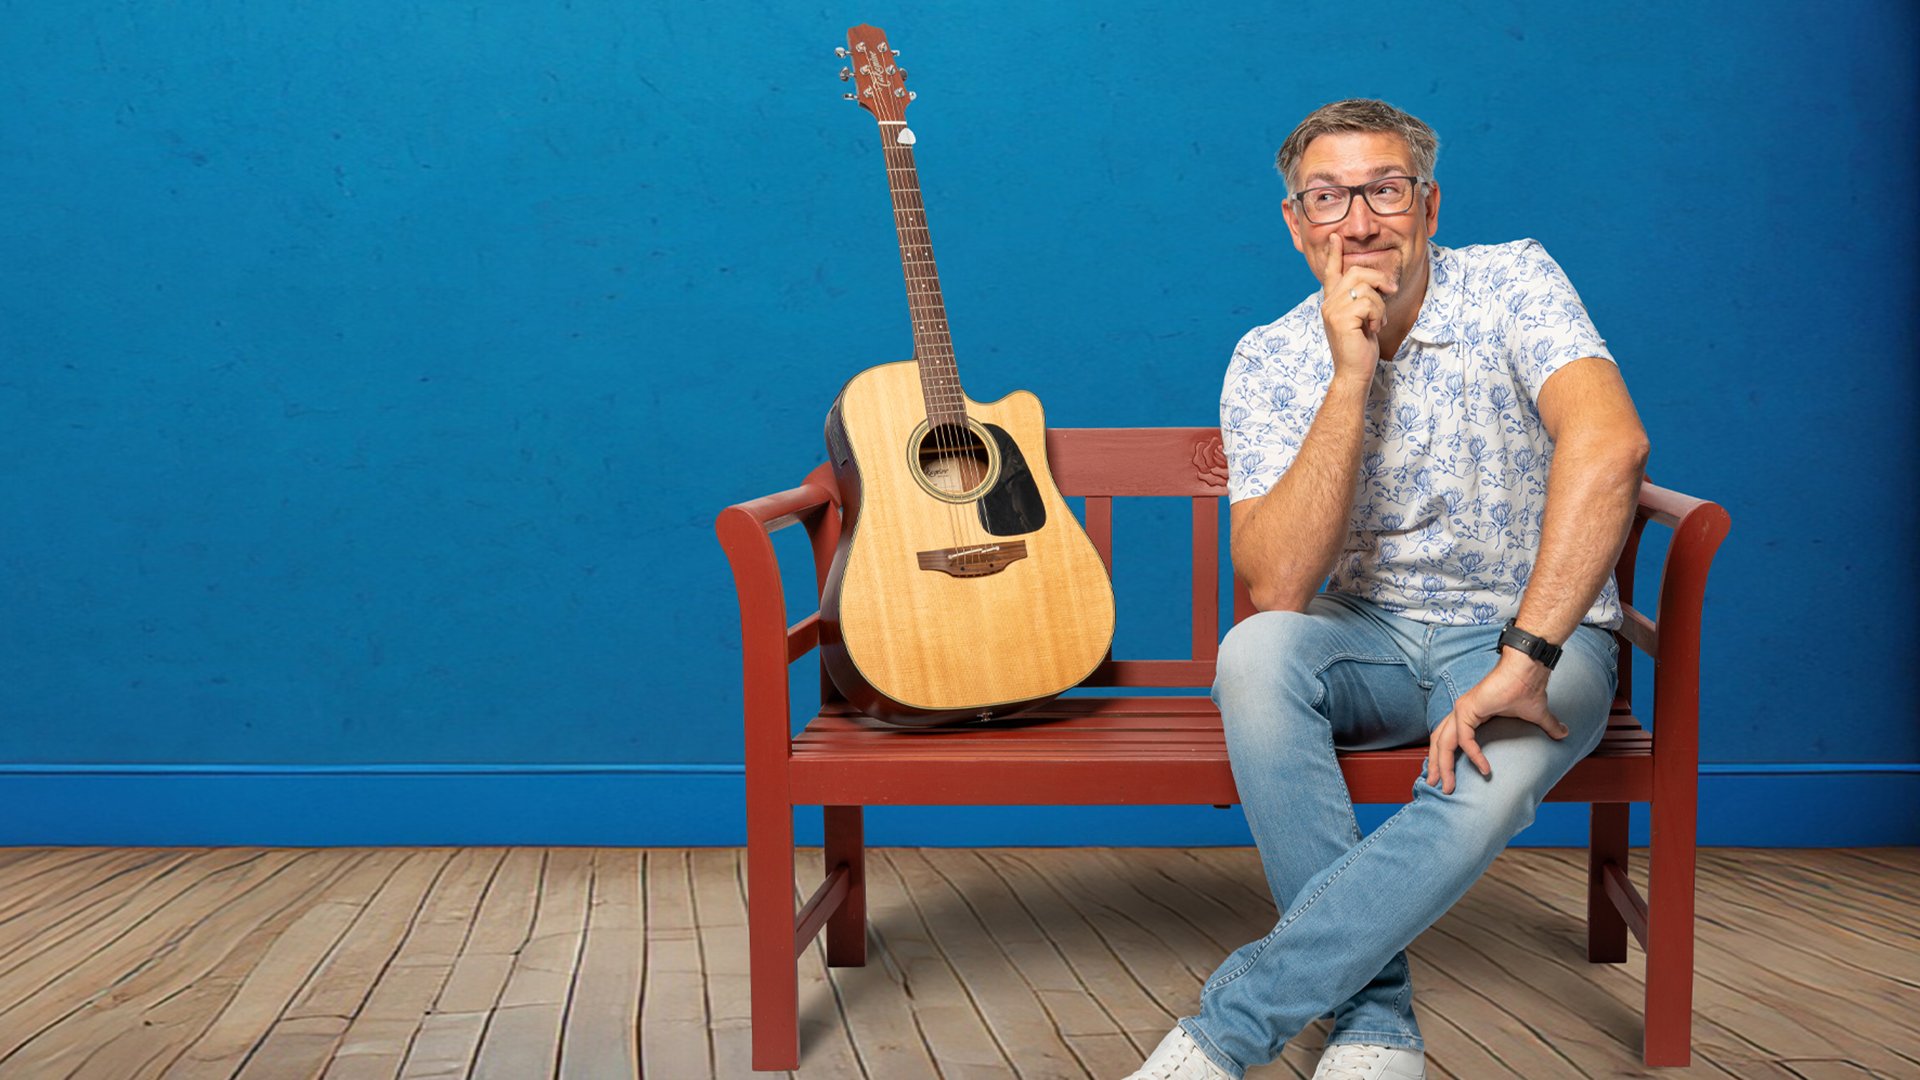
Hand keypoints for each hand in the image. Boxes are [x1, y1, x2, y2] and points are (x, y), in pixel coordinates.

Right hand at [1320, 234, 1395, 381]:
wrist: (1354, 371)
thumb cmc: (1359, 347)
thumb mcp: (1361, 318)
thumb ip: (1361, 300)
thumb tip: (1375, 283)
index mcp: (1332, 301)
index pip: (1331, 272)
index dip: (1334, 254)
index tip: (1335, 237)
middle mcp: (1328, 303)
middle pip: (1356, 272)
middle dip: (1379, 279)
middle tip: (1391, 291)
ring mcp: (1332, 310)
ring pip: (1367, 289)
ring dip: (1381, 305)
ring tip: (1378, 322)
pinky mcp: (1341, 319)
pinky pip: (1369, 303)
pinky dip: (1379, 315)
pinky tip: (1374, 328)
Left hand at [1425, 651, 1567, 794]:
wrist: (1528, 670)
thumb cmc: (1529, 688)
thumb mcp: (1537, 715)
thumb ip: (1547, 726)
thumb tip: (1564, 734)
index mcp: (1469, 714)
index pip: (1447, 739)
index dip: (1443, 757)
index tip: (1446, 777)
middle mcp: (1460, 712)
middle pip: (1438, 742)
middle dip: (1435, 766)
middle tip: (1435, 786)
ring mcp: (1462, 710)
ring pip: (1443, 742)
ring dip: (1442, 765)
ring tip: (1447, 787)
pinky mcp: (1468, 709)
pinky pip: (1465, 738)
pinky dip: (1473, 755)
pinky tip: (1484, 769)